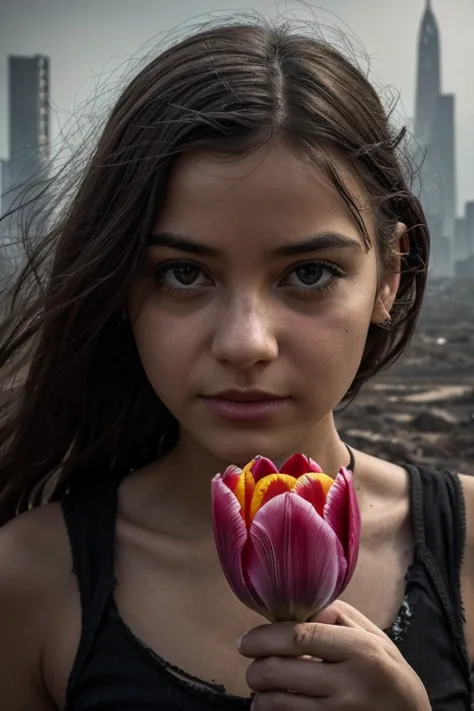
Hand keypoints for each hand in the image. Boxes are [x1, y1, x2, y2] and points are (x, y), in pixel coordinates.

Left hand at [238, 600, 430, 710]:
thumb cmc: (388, 670)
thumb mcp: (374, 636)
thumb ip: (336, 616)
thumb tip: (293, 610)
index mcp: (360, 649)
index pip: (300, 636)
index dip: (264, 637)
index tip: (246, 640)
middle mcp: (350, 684)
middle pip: (279, 672)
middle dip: (255, 668)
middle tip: (252, 664)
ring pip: (277, 704)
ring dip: (259, 695)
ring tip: (261, 688)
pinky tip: (276, 705)